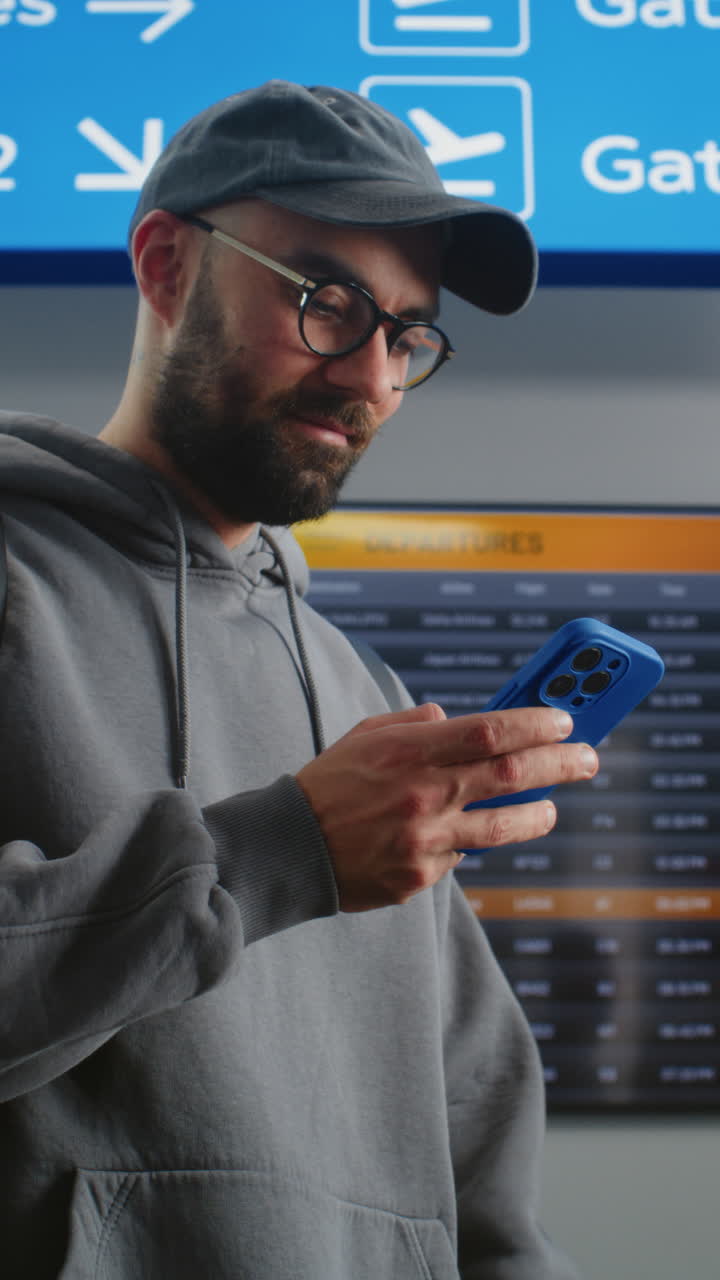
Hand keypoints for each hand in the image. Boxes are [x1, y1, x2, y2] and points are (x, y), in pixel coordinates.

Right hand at [295, 703, 597, 911]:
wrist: (288, 849)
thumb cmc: (328, 785)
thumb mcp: (365, 736)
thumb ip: (413, 725)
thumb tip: (452, 718)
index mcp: (409, 751)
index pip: (490, 730)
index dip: (534, 723)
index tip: (564, 719)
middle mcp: (422, 794)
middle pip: (512, 775)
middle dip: (561, 763)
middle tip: (588, 758)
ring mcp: (424, 840)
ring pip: (502, 827)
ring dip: (538, 814)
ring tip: (552, 807)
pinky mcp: (418, 877)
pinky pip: (459, 857)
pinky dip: (466, 842)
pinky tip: (463, 835)